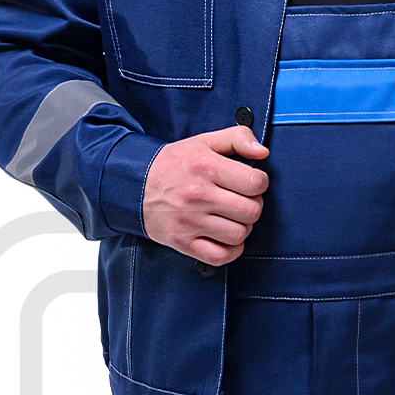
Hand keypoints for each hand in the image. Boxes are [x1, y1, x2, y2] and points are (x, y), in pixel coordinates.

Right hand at [141, 126, 269, 264]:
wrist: (132, 186)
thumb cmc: (172, 164)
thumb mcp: (203, 141)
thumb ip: (237, 138)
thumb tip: (262, 152)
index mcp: (204, 166)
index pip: (255, 183)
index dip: (260, 183)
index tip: (251, 182)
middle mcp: (197, 195)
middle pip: (251, 211)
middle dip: (254, 205)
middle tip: (242, 200)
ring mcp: (190, 221)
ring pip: (239, 234)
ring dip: (243, 227)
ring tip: (233, 217)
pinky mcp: (183, 242)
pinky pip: (220, 256)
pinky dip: (230, 250)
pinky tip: (226, 237)